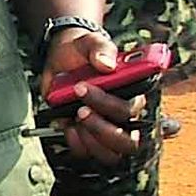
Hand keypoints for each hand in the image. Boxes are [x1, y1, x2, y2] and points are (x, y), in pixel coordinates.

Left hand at [39, 28, 142, 164]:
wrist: (62, 57)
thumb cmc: (84, 51)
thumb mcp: (90, 41)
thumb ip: (100, 48)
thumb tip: (105, 63)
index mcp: (133, 93)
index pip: (133, 109)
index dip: (110, 104)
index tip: (83, 88)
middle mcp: (124, 116)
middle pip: (128, 141)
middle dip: (103, 129)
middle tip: (81, 110)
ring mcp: (106, 127)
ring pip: (112, 153)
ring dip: (92, 140)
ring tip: (74, 118)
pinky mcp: (87, 134)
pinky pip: (88, 153)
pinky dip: (76, 144)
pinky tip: (67, 126)